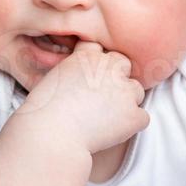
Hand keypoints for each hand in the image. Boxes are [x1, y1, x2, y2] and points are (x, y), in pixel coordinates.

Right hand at [17, 42, 148, 153]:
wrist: (50, 135)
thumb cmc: (44, 112)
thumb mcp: (55, 78)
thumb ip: (76, 71)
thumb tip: (86, 79)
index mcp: (87, 56)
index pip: (103, 49)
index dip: (99, 63)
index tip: (91, 78)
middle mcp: (110, 68)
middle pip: (124, 65)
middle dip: (116, 78)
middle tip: (101, 98)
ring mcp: (125, 91)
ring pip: (136, 90)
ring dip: (126, 101)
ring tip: (105, 117)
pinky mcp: (134, 115)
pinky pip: (142, 118)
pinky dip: (131, 125)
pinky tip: (113, 132)